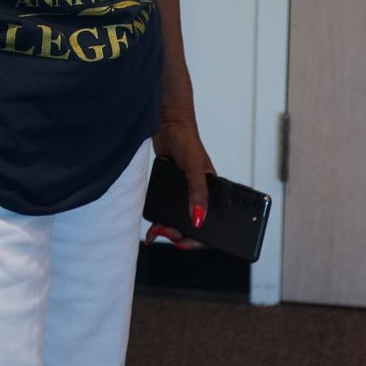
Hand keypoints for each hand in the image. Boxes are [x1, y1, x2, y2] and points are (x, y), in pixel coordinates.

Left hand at [149, 116, 213, 249]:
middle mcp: (199, 194)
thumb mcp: (194, 168)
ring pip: (178, 220)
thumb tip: (198, 220)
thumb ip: (197, 193)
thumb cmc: (187, 140)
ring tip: (155, 232)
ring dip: (168, 230)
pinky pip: (166, 210)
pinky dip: (160, 219)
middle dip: (179, 235)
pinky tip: (152, 225)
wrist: (166, 123)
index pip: (211, 223)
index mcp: (212, 192)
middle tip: (164, 233)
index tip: (183, 242)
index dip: (199, 237)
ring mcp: (184, 193)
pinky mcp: (170, 189)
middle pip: (193, 226)